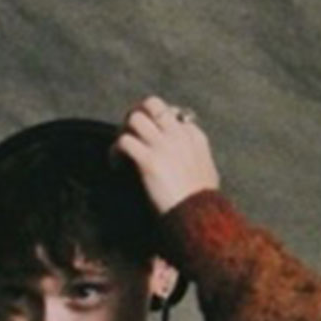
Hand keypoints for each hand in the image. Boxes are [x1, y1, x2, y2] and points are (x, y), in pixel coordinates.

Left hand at [114, 95, 220, 213]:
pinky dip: (115, 152)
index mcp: (194, 136)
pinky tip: (116, 165)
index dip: (155, 121)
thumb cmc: (203, 201)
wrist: (199, 215)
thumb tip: (187, 162)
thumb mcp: (205, 171)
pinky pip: (124, 142)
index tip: (146, 137)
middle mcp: (179, 135)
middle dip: (136, 114)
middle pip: (152, 104)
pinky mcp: (149, 161)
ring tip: (120, 150)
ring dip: (122, 131)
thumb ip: (195, 159)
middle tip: (128, 132)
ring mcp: (164, 146)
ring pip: (135, 118)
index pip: (172, 113)